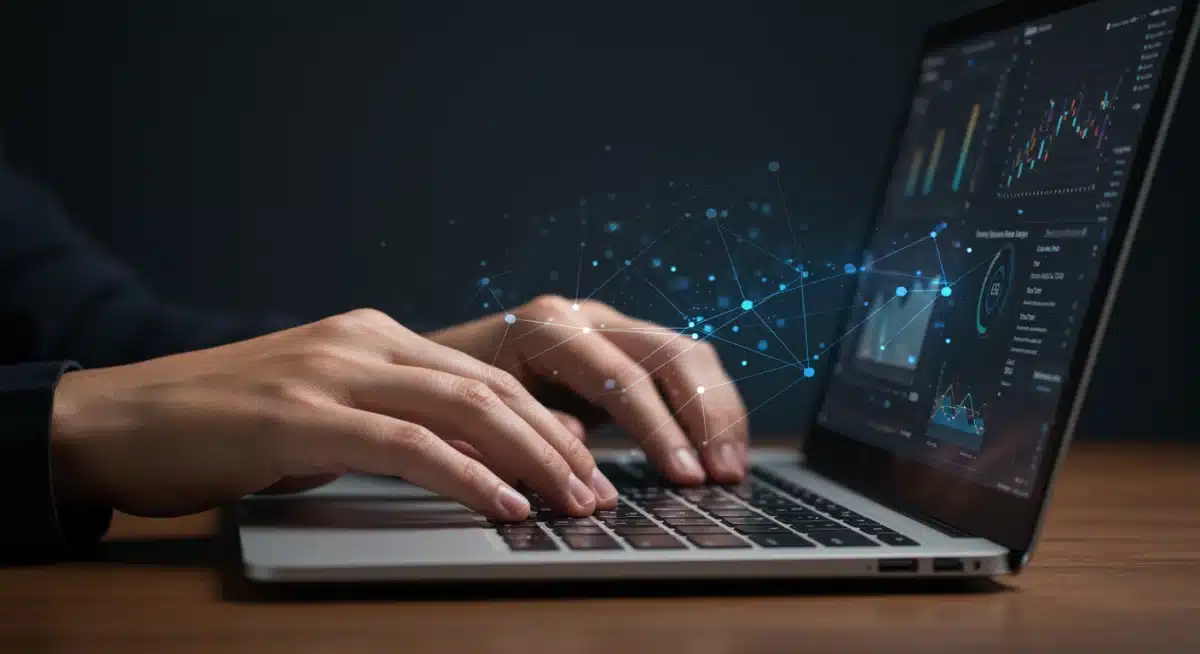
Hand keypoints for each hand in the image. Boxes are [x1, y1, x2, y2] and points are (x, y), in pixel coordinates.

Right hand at [49, 309, 618, 520]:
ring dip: (530, 459)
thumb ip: (393, 420)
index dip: (546, 423)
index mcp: (374, 335)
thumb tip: (474, 456)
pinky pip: (406, 446)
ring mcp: (333, 372)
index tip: (586, 464)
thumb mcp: (324, 413)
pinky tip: (503, 505)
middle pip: (490, 388)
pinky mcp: (303, 417)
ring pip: (463, 409)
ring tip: (571, 502)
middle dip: (555, 443)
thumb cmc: (224, 424)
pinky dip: (465, 477)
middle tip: (597, 490)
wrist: (121, 418)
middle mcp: (363, 341)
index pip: (486, 376)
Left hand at [427, 296, 749, 484]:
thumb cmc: (451, 396)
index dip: (658, 429)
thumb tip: (586, 466)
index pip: (621, 376)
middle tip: (721, 475)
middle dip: (703, 418)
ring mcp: (608, 323)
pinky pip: (683, 364)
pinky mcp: (624, 343)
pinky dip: (708, 406)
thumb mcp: (477, 418)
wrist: (433, 364)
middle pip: (668, 354)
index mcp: (546, 326)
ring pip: (686, 353)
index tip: (683, 476)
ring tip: (731, 468)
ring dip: (717, 412)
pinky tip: (721, 447)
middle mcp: (585, 315)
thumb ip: (530, 436)